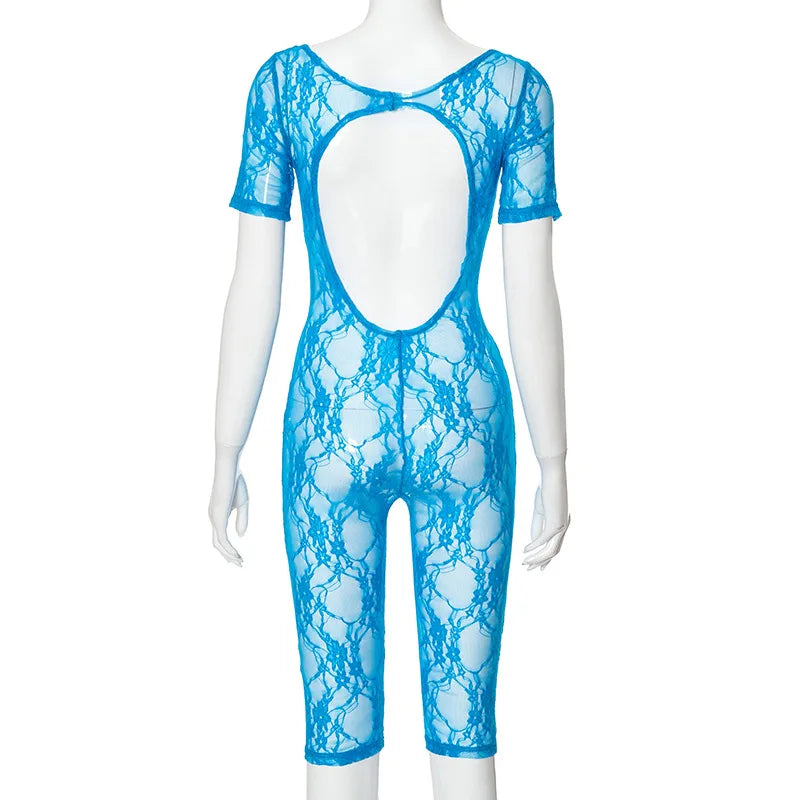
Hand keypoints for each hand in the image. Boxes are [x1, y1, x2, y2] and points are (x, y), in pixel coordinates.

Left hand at [208, 445, 249, 566]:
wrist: (229, 469)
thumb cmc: (236, 482)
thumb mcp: (243, 504)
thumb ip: (242, 520)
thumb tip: (240, 536)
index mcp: (218, 513)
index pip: (220, 536)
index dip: (229, 547)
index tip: (240, 556)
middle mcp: (213, 518)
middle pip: (217, 543)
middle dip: (228, 555)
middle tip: (239, 564)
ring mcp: (214, 518)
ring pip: (218, 544)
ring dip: (229, 555)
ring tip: (240, 562)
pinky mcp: (218, 518)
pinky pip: (222, 539)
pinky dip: (229, 549)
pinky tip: (237, 554)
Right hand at [522, 457, 569, 570]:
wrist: (553, 476)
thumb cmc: (547, 489)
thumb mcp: (540, 510)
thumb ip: (537, 526)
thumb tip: (533, 543)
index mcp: (561, 524)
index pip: (554, 546)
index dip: (544, 558)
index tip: (535, 567)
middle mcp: (564, 527)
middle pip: (553, 551)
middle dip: (540, 562)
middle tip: (528, 569)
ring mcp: (561, 526)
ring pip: (550, 550)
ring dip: (537, 558)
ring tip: (524, 562)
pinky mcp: (555, 522)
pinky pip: (543, 540)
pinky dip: (534, 547)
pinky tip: (525, 550)